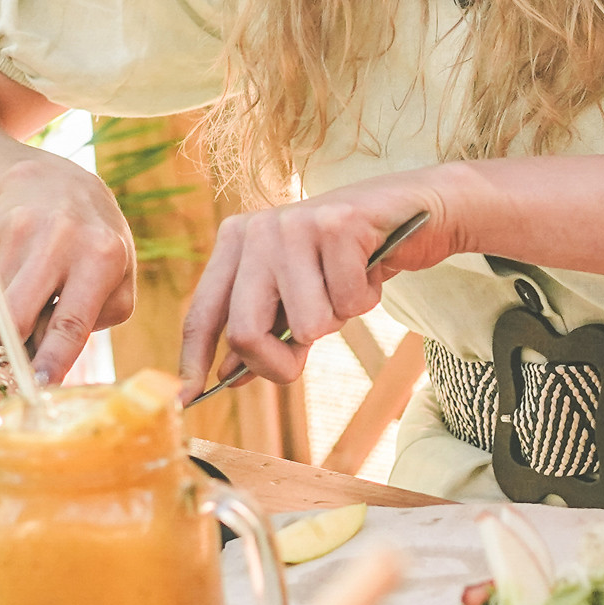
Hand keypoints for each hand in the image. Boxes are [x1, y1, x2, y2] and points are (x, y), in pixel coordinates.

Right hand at [0, 155, 138, 384]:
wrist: (53, 181)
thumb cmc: (94, 244)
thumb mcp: (118, 277)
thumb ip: (95, 320)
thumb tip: (46, 356)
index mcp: (102, 256)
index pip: (71, 322)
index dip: (52, 360)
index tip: (39, 386)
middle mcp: (60, 238)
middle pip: (15, 318)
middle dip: (11, 347)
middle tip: (18, 353)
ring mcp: (18, 228)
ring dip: (0, 322)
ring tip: (25, 301)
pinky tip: (11, 273)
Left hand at [182, 168, 456, 388]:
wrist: (414, 207)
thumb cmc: (350, 258)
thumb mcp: (299, 296)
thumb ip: (266, 332)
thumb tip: (227, 377)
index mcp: (235, 242)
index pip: (202, 312)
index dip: (194, 359)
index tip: (188, 398)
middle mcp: (256, 230)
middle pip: (245, 332)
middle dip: (280, 361)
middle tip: (308, 348)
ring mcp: (295, 224)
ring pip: (307, 324)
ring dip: (338, 319)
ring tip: (348, 283)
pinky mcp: (339, 224)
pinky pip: (348, 303)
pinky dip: (366, 298)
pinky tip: (370, 268)